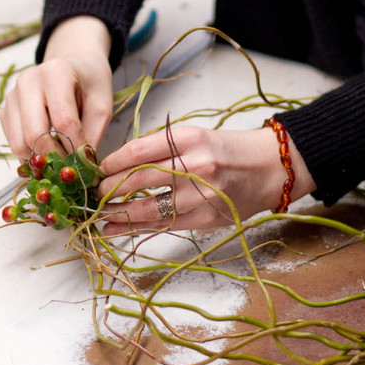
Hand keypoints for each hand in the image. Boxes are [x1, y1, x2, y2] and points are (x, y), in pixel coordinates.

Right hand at [0, 16, 113, 158]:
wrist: (72, 64)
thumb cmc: (89, 82)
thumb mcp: (102, 103)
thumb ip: (94, 133)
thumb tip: (82, 166)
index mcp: (56, 72)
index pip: (64, 121)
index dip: (76, 147)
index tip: (87, 162)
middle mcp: (28, 81)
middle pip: (34, 134)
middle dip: (54, 158)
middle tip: (71, 169)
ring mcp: (12, 95)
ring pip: (19, 142)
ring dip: (40, 159)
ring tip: (60, 163)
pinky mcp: (5, 109)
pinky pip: (12, 142)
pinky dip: (29, 154)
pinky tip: (47, 152)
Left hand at [96, 125, 314, 234]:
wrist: (270, 168)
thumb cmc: (227, 149)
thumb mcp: (195, 136)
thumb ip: (161, 148)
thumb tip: (118, 164)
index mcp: (188, 138)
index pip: (138, 150)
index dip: (111, 162)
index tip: (97, 169)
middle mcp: (194, 165)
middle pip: (138, 179)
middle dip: (109, 189)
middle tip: (94, 193)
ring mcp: (200, 194)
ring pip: (148, 207)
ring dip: (118, 213)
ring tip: (99, 215)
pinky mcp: (205, 217)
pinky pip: (164, 224)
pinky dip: (137, 227)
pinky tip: (118, 228)